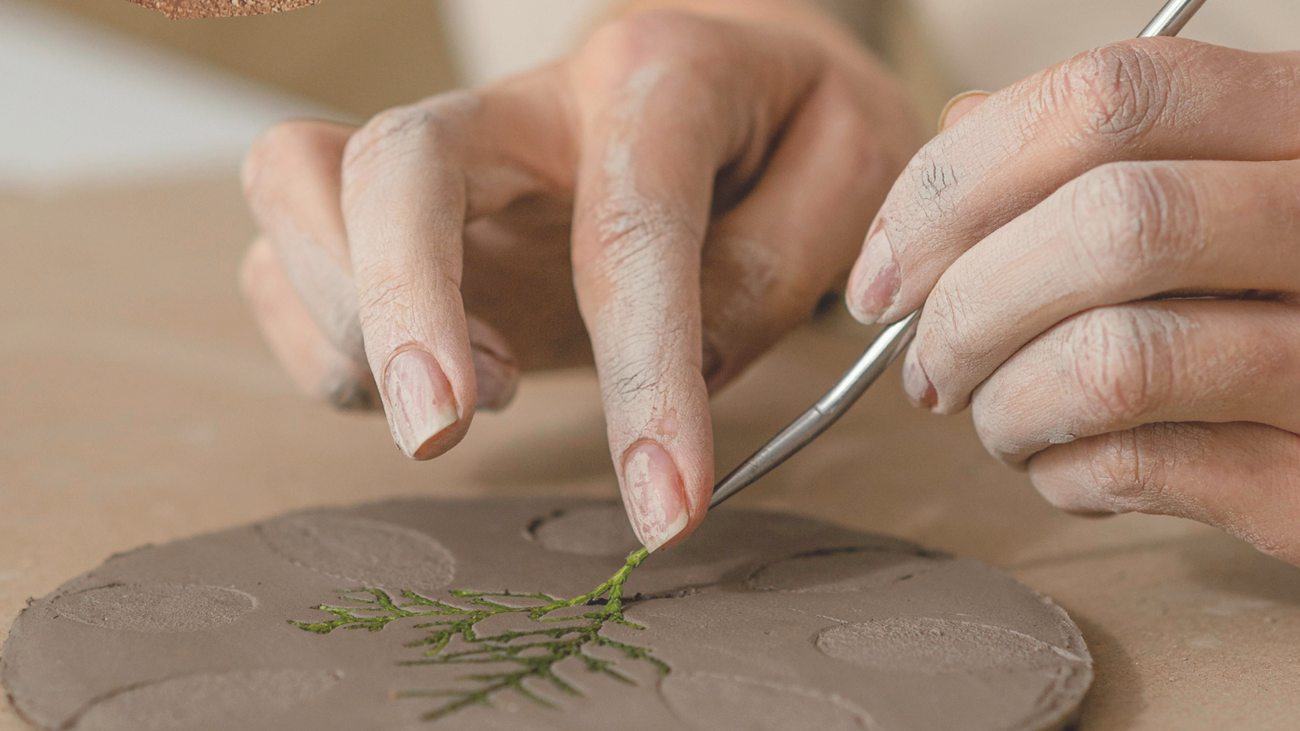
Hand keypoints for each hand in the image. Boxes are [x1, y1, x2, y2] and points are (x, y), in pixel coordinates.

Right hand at [239, 6, 919, 550]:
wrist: (733, 78)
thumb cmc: (794, 129)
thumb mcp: (847, 171)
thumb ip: (778, 264)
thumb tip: (686, 367)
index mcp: (654, 75)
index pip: (627, 225)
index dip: (643, 374)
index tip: (666, 507)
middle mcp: (526, 103)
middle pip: (398, 161)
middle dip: (399, 306)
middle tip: (443, 436)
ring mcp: (449, 154)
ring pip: (298, 183)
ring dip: (346, 322)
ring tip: (461, 405)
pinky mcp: (400, 211)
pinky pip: (287, 253)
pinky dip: (316, 339)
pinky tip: (413, 390)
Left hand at [847, 39, 1299, 563]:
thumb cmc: (1275, 298)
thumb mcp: (1217, 185)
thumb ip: (1097, 150)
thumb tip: (956, 133)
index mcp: (1298, 127)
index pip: (1108, 97)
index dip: (960, 180)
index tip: (886, 268)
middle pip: (1107, 223)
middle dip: (968, 308)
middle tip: (928, 367)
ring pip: (1117, 358)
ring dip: (1008, 404)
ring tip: (1000, 422)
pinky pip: (1146, 466)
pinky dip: (1064, 472)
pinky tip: (1066, 467)